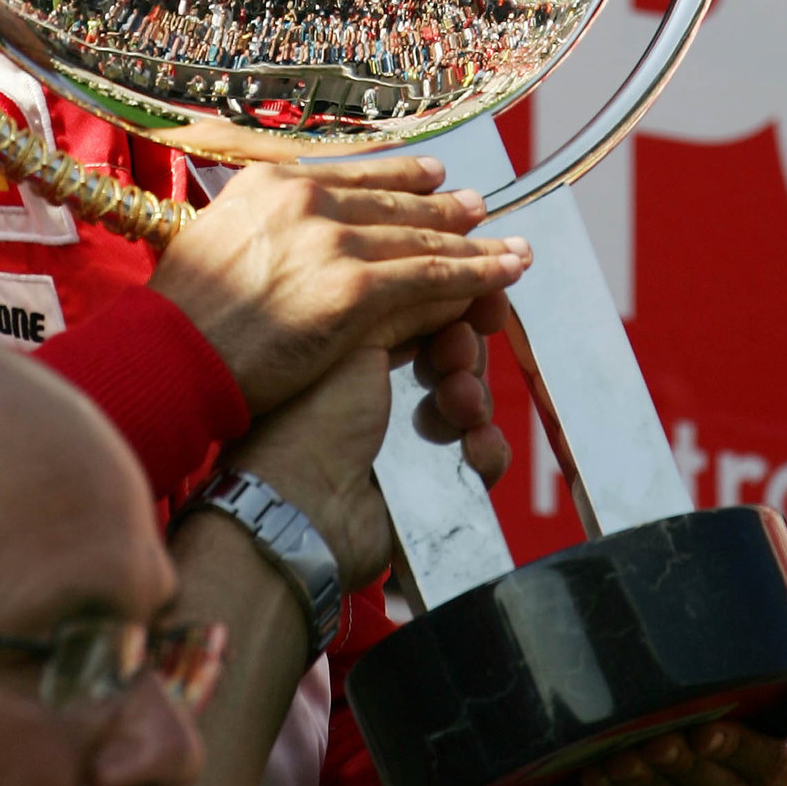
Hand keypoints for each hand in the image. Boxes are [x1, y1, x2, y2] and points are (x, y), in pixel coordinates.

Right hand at [151, 157, 530, 415]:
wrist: (170, 355)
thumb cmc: (182, 315)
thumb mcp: (215, 239)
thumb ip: (259, 224)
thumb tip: (287, 233)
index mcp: (271, 180)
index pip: (353, 173)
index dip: (400, 176)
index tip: (431, 175)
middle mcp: (306, 197)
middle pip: (394, 202)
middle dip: (445, 209)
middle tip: (480, 207)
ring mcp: (333, 240)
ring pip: (422, 239)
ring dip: (474, 243)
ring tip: (509, 245)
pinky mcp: (355, 289)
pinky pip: (431, 280)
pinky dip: (475, 276)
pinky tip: (504, 274)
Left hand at [230, 317, 508, 592]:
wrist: (301, 506)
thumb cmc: (312, 419)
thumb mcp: (357, 344)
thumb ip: (408, 304)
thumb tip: (454, 279)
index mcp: (358, 351)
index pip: (423, 318)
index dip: (455, 307)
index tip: (483, 299)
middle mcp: (385, 393)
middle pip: (452, 357)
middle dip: (462, 350)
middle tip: (454, 352)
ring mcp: (411, 442)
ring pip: (471, 405)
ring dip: (472, 397)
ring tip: (456, 399)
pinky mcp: (434, 487)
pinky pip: (479, 459)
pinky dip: (485, 449)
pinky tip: (475, 444)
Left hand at [565, 568, 786, 785]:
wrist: (605, 751)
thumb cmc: (681, 700)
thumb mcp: (725, 662)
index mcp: (777, 780)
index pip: (777, 775)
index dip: (742, 755)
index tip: (704, 727)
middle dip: (690, 778)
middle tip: (650, 739)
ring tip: (614, 756)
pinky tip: (594, 781)